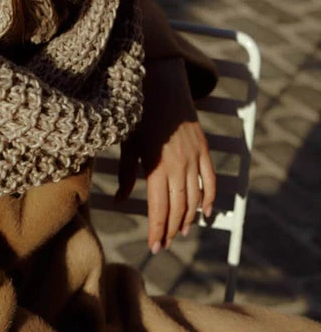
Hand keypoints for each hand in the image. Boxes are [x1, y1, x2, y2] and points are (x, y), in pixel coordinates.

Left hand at [116, 58, 215, 252]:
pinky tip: (205, 214)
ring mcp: (194, 158)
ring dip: (188, 219)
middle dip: (171, 230)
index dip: (158, 230)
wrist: (163, 84)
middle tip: (164, 244)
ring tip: (180, 233)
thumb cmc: (139, 115)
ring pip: (195, 198)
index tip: (155, 246)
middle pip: (178, 208)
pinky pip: (211, 180)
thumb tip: (121, 200)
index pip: (160, 208)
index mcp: (157, 167)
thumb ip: (127, 175)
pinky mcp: (204, 149)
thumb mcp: (128, 145)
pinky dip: (209, 198)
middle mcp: (178, 166)